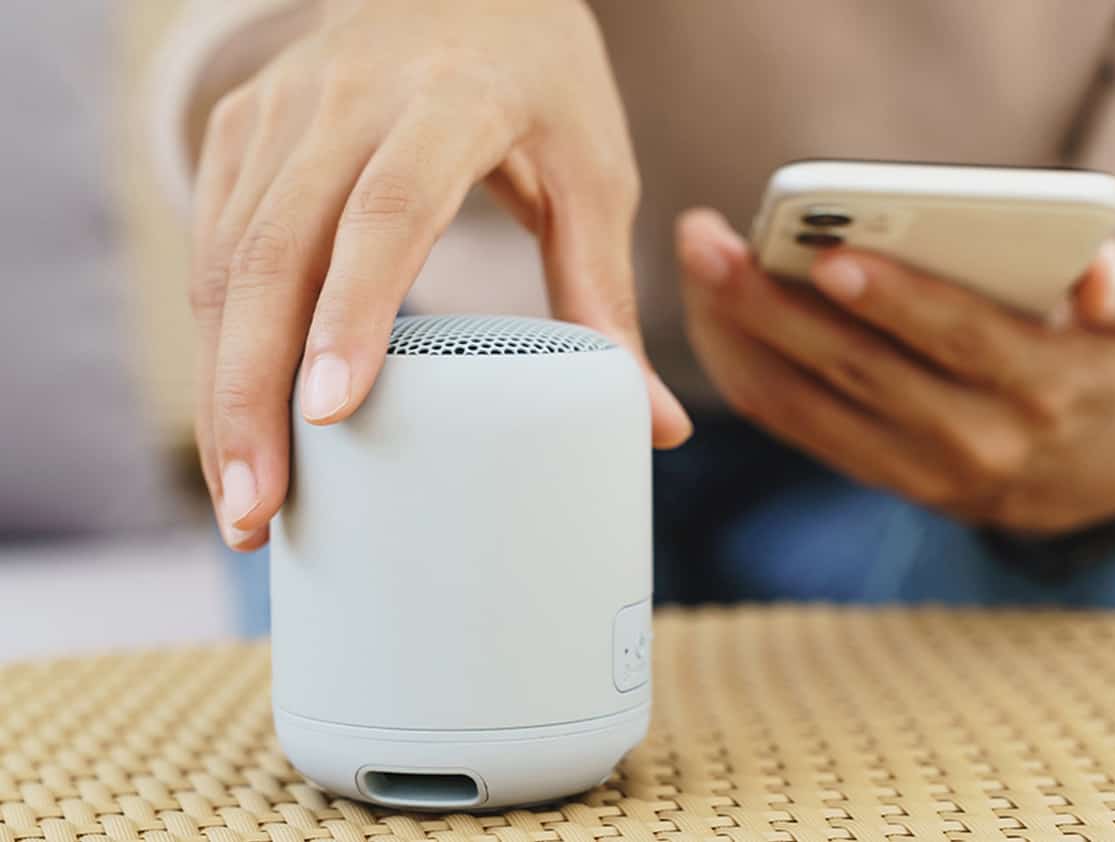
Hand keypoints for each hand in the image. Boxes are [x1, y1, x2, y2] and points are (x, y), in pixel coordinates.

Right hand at [190, 0, 689, 550]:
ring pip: (225, 258)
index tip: (331, 413)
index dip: (355, 309)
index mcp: (454, 101)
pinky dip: (216, 341)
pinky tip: (233, 422)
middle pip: (277, 249)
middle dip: (253, 390)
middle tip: (257, 512)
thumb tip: (659, 429)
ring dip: (222, 385)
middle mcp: (349, 98)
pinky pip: (212, 243)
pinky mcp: (242, 129)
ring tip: (243, 498)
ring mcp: (281, 110)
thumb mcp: (594, 172)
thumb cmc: (542, 80)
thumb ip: (608, 295)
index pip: (391, 208)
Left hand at [676, 208, 1114, 533]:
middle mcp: (975, 441)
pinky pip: (794, 425)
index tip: (829, 258)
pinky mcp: (872, 474)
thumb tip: (1099, 278)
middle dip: (779, 306)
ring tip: (698, 268)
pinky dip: (746, 370)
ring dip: (742, 336)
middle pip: (862, 370)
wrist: (1076, 476)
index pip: (960, 339)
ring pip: (811, 404)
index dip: (896, 300)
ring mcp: (916, 469)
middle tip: (713, 245)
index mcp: (1044, 389)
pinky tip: (710, 315)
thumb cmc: (1093, 361)